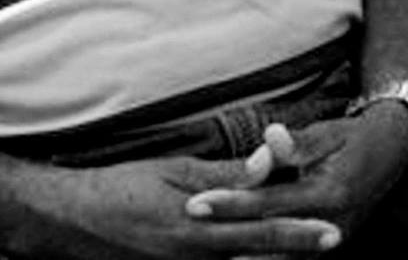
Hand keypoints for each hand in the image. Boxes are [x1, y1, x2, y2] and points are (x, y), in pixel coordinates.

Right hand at [11, 151, 340, 256]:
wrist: (69, 221)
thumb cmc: (122, 189)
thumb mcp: (176, 173)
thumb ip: (226, 175)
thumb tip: (269, 163)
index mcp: (196, 232)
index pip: (261, 232)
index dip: (299, 234)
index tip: (333, 234)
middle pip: (256, 258)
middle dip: (294, 252)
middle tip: (332, 241)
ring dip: (270, 256)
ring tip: (305, 245)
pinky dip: (241, 257)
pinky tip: (261, 253)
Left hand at [186, 111, 407, 250]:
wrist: (393, 153)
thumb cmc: (354, 138)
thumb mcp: (328, 133)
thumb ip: (296, 143)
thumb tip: (270, 136)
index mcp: (329, 193)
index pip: (268, 202)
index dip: (229, 203)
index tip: (192, 204)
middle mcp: (331, 224)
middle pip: (266, 238)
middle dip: (223, 236)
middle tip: (186, 230)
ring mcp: (331, 241)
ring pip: (280, 259)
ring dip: (243, 259)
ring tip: (200, 257)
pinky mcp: (329, 247)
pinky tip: (238, 259)